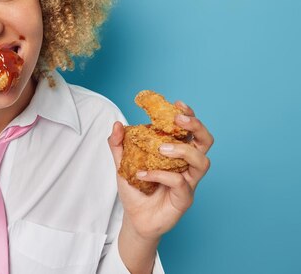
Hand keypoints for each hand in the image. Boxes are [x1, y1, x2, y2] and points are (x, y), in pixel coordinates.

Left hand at [108, 100, 213, 240]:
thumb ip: (118, 145)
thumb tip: (117, 124)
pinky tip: (143, 174)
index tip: (176, 104)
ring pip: (202, 161)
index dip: (188, 115)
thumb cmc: (135, 190)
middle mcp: (187, 165)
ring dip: (182, 150)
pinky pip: (179, 182)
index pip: (189, 130)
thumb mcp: (122, 164)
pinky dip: (160, 174)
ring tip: (160, 148)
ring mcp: (189, 182)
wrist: (134, 219)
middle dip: (196, 126)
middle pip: (206, 141)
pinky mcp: (185, 198)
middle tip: (178, 120)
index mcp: (176, 153)